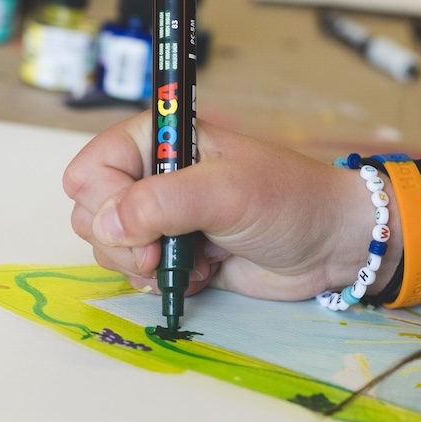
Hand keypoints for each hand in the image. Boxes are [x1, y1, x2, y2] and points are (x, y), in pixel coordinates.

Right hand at [63, 111, 379, 300]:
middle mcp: (153, 175)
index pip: (91, 169)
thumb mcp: (228, 192)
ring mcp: (162, 216)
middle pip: (91, 211)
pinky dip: (161, 281)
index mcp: (161, 140)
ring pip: (108, 246)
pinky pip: (136, 272)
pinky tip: (202, 274)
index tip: (145, 228)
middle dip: (122, 241)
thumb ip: (163, 202)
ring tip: (193, 260)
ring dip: (144, 264)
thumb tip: (105, 224)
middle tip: (164, 250)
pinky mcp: (175, 252)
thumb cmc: (287, 202)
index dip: (105, 202)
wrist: (329, 244)